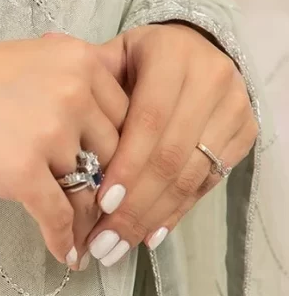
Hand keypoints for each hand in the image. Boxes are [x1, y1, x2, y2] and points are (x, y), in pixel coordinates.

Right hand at [0, 25, 128, 265]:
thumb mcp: (30, 62)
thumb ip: (72, 85)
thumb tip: (108, 133)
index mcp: (80, 59)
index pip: (128, 115)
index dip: (124, 151)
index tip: (119, 178)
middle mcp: (73, 91)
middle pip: (117, 154)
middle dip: (110, 188)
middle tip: (109, 217)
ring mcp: (48, 131)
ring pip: (90, 189)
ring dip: (90, 220)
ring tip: (91, 241)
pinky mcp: (20, 170)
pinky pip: (58, 216)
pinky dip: (63, 240)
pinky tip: (66, 254)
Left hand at [83, 22, 257, 266]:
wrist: (195, 50)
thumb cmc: (140, 59)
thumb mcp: (114, 56)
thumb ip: (89, 81)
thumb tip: (51, 91)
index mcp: (172, 56)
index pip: (149, 119)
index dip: (127, 164)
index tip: (100, 203)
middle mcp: (211, 79)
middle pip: (171, 155)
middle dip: (135, 204)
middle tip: (103, 240)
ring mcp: (233, 108)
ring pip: (191, 175)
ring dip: (152, 217)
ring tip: (117, 245)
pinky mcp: (245, 133)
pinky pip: (207, 183)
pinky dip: (176, 212)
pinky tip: (148, 234)